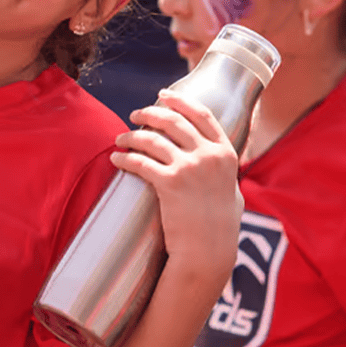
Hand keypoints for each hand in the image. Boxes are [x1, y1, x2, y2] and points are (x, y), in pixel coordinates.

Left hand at [111, 89, 242, 283]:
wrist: (209, 251)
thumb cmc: (218, 226)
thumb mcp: (230, 188)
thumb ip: (221, 168)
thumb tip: (211, 153)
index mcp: (226, 153)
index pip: (202, 114)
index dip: (180, 101)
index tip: (163, 95)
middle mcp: (209, 155)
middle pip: (173, 120)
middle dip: (149, 113)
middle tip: (134, 115)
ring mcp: (190, 168)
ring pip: (152, 139)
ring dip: (131, 135)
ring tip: (120, 138)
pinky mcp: (170, 183)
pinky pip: (140, 162)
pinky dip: (124, 158)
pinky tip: (116, 159)